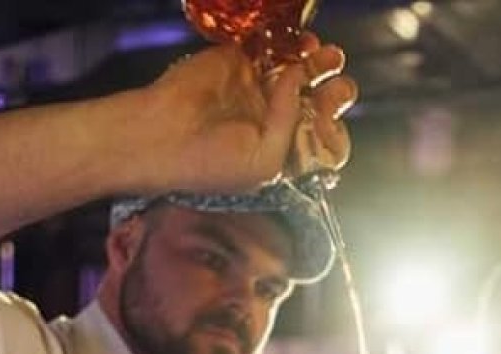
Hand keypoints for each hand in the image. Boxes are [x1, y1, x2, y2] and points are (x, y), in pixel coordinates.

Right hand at [134, 37, 355, 194]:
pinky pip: (271, 47)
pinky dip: (288, 42)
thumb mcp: (264, 160)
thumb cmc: (212, 163)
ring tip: (328, 56)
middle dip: (335, 93)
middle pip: (318, 102)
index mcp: (283, 153)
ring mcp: (258, 89)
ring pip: (300, 70)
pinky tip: (301, 42)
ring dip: (319, 62)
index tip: (329, 123)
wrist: (162, 136)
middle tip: (338, 88)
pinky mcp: (240, 61)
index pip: (322, 140)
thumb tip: (300, 76)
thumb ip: (289, 122)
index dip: (334, 129)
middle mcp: (275, 121)